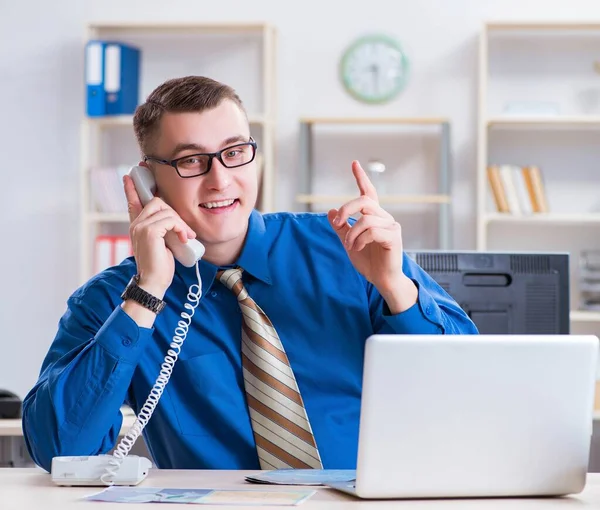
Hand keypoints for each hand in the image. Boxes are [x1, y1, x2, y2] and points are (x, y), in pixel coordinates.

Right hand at [124, 169, 195, 297]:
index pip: (133, 202)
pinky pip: (169, 219)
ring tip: (186, 237)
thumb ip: (163, 230)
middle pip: (157, 201)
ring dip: (180, 222)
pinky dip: (180, 227)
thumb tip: (173, 221)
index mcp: (137, 226)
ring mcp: (140, 226)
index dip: (132, 188)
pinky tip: (184, 239)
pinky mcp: (149, 231)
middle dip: (175, 213)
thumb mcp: (162, 243)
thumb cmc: (159, 266)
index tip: (130, 175)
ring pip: (165, 209)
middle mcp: (136, 224)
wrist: (153, 282)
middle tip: (185, 231)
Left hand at [327, 160, 417, 313]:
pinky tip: (356, 249)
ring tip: (349, 245)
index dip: (361, 178)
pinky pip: (372, 231)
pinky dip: (359, 240)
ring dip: (352, 232)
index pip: (368, 192)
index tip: (354, 163)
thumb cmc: (368, 261)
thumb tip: (330, 211)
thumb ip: (341, 227)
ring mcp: (391, 226)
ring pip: (366, 218)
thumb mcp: (348, 242)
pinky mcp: (394, 237)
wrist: (381, 279)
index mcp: (373, 217)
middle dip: (347, 209)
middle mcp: (384, 217)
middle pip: (364, 200)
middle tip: (337, 221)